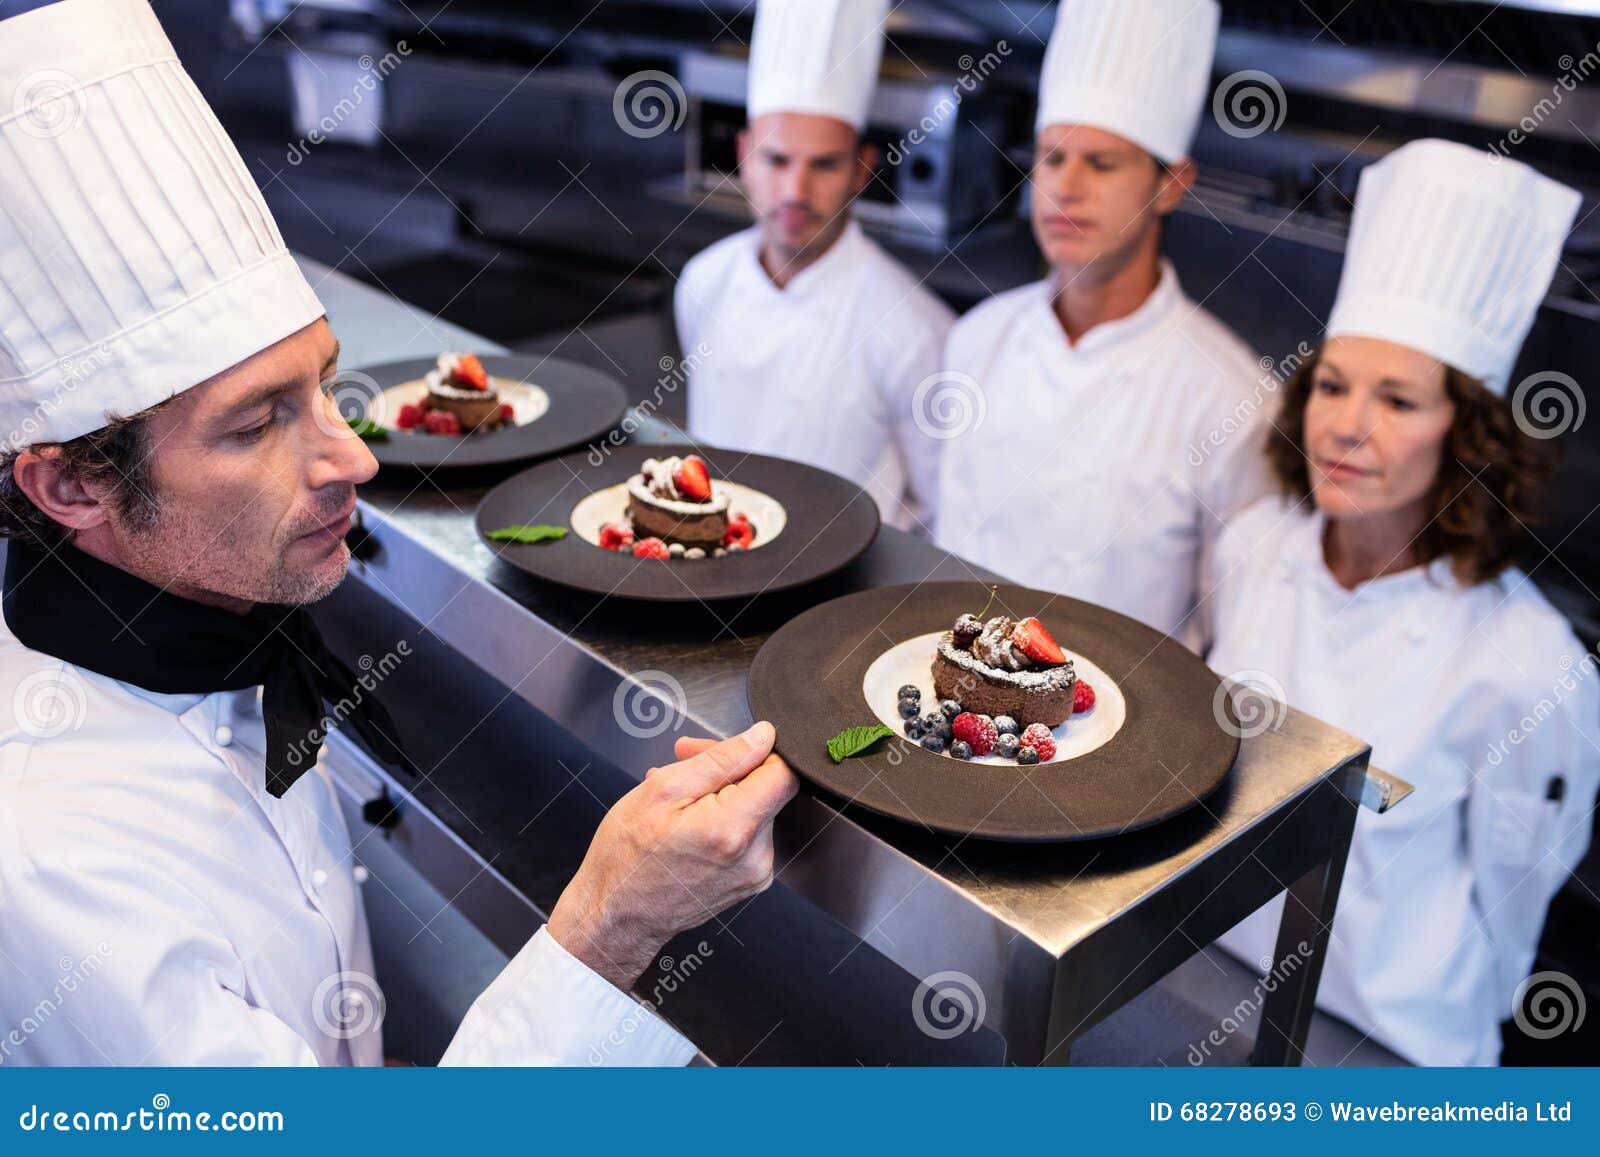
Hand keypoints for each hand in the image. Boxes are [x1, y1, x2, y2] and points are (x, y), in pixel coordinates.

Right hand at [545, 721, 797, 991]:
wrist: (614, 918)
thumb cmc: (627, 857)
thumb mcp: (663, 790)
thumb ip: (721, 759)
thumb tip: (763, 737)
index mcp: (734, 829)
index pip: (784, 772)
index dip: (756, 750)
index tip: (724, 749)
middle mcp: (755, 856)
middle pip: (766, 789)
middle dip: (727, 769)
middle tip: (683, 761)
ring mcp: (756, 874)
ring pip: (756, 809)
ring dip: (721, 793)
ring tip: (676, 797)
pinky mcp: (750, 882)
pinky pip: (747, 835)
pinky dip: (722, 819)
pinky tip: (687, 820)